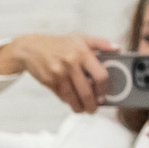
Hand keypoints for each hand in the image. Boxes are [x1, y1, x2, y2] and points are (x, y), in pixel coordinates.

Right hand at [0, 33, 116, 114]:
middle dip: (92, 105)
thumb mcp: (80, 38)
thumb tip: (118, 48)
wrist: (30, 49)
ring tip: (83, 109)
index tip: (103, 95)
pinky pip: (62, 96)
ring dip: (80, 107)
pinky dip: (68, 101)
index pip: (100, 75)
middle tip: (94, 108)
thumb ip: (100, 43)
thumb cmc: (58, 44)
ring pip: (73, 98)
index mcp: (82, 52)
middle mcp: (71, 63)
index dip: (103, 89)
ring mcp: (59, 74)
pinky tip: (71, 101)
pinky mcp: (49, 82)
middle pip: (87, 92)